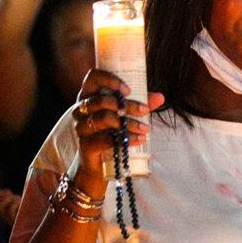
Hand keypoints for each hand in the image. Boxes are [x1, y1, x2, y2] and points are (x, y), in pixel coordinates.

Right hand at [72, 69, 162, 186]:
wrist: (98, 165)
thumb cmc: (111, 132)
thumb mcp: (126, 115)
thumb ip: (141, 104)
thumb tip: (160, 97)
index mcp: (88, 96)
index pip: (92, 78)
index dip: (109, 79)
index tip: (128, 90)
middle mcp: (81, 109)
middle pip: (101, 100)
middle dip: (127, 105)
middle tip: (145, 111)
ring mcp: (81, 127)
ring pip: (104, 118)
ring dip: (129, 123)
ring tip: (145, 128)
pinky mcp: (85, 145)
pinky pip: (106, 139)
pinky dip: (126, 139)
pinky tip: (139, 140)